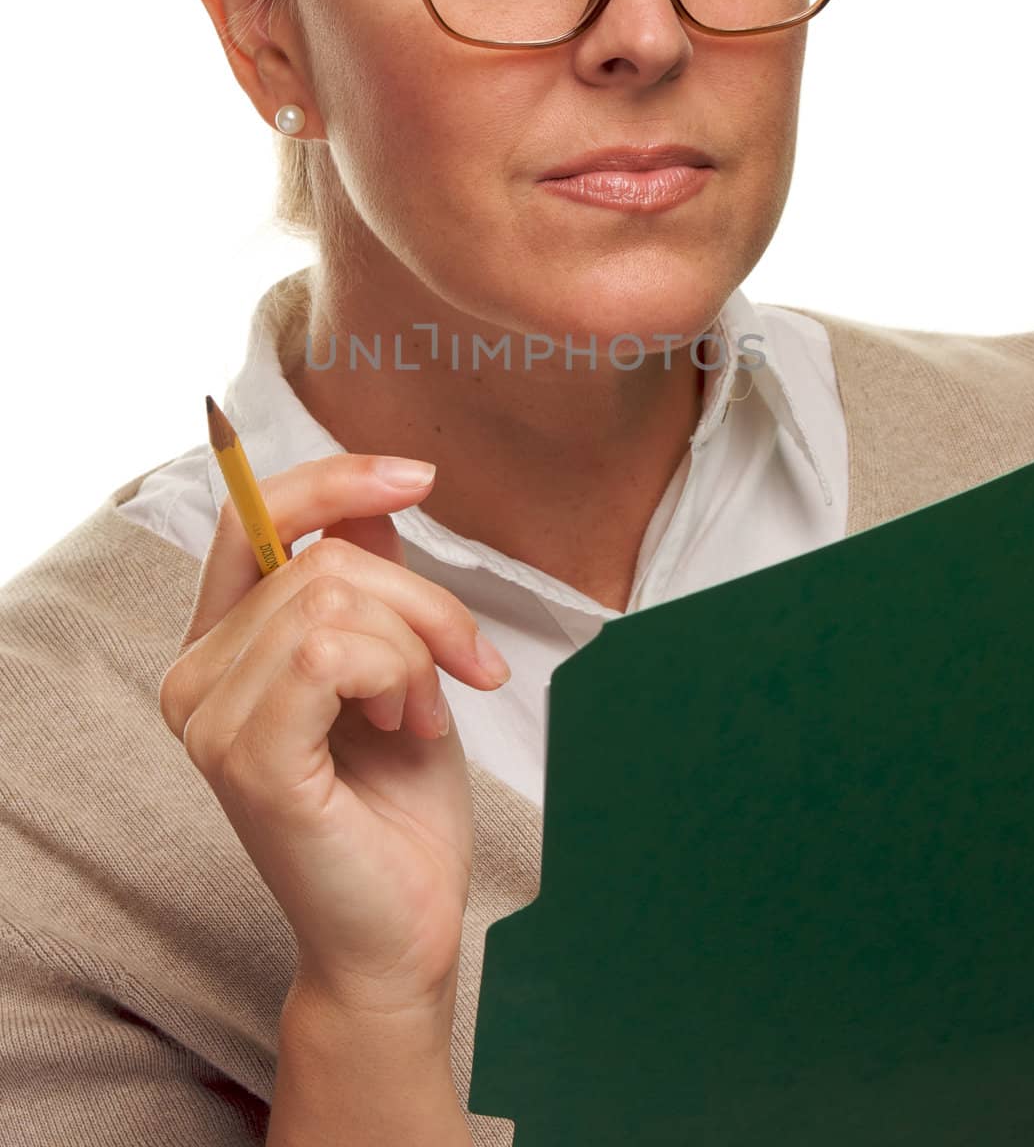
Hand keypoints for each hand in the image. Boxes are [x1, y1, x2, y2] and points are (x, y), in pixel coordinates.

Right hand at [158, 452, 511, 1017]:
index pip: (251, 516)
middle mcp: (196, 676)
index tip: (419, 477)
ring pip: (332, 596)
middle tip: (464, 666)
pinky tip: (405, 726)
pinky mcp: (247, 757)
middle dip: (421, 602)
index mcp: (222, 648)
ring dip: (416, 647)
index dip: (334, 479)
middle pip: (320, 558)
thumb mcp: (397, 666)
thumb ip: (370, 584)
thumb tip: (374, 496)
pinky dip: (396, 674)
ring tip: (424, 713)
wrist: (403, 929)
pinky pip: (329, 651)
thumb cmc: (398, 809)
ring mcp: (211, 719)